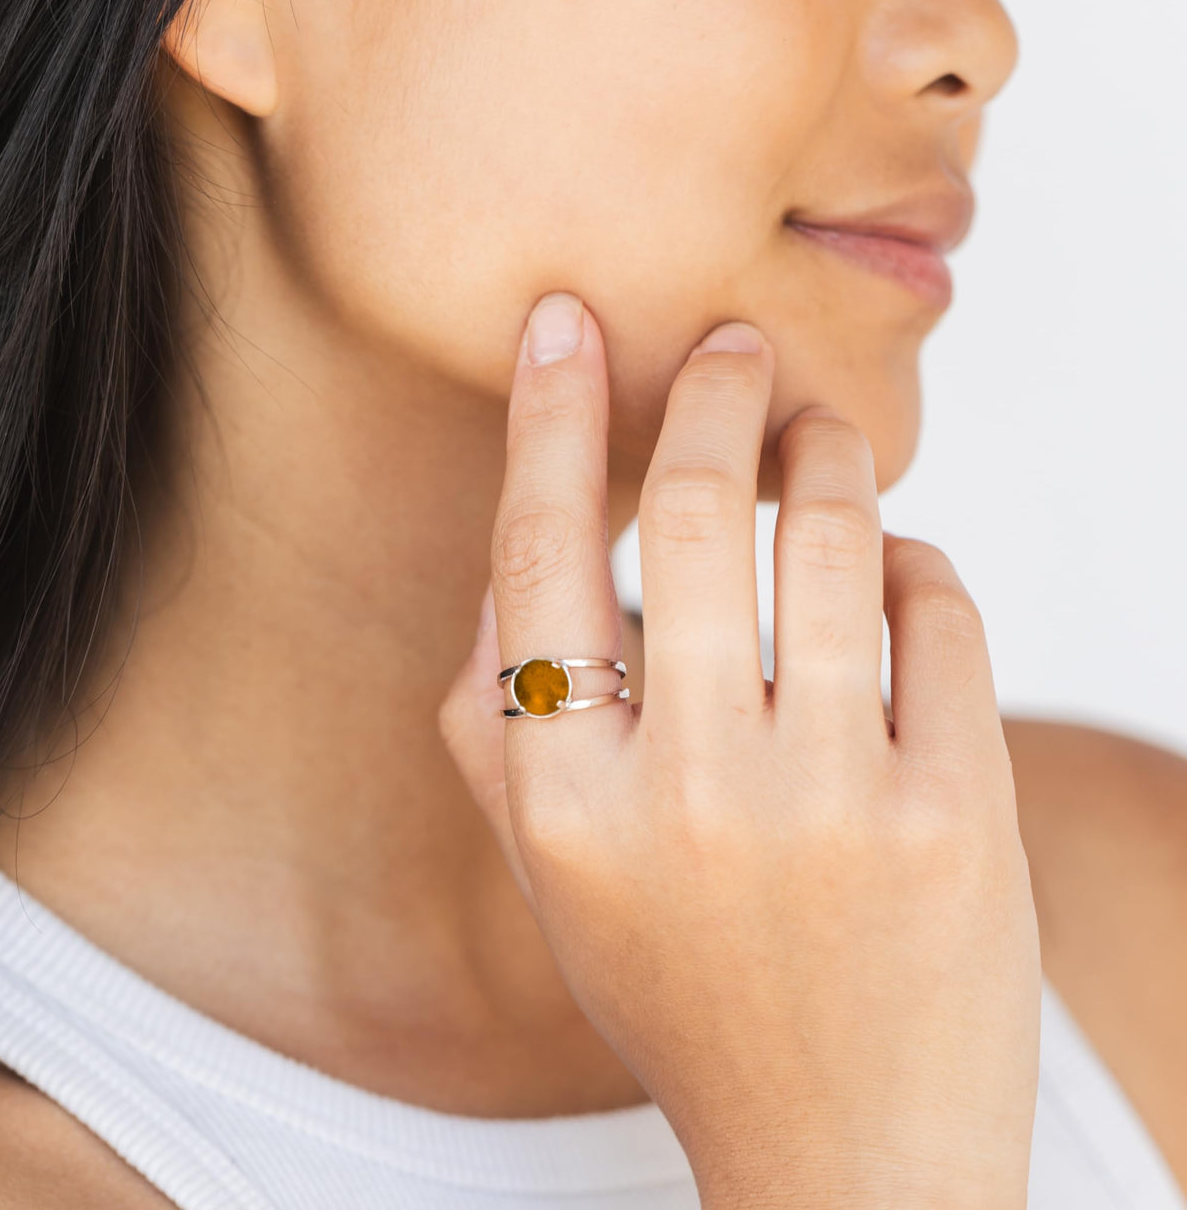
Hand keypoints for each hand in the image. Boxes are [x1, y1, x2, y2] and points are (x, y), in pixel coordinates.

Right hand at [439, 293, 1040, 1208]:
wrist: (847, 1153)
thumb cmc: (685, 985)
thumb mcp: (554, 876)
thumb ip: (494, 722)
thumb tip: (510, 547)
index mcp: (562, 802)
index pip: (535, 556)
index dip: (546, 417)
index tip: (564, 321)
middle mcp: (683, 793)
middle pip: (688, 513)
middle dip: (716, 393)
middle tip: (736, 346)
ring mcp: (828, 804)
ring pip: (832, 536)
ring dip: (828, 455)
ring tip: (823, 439)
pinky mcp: (955, 816)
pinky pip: (940, 608)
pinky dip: (919, 561)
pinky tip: (897, 577)